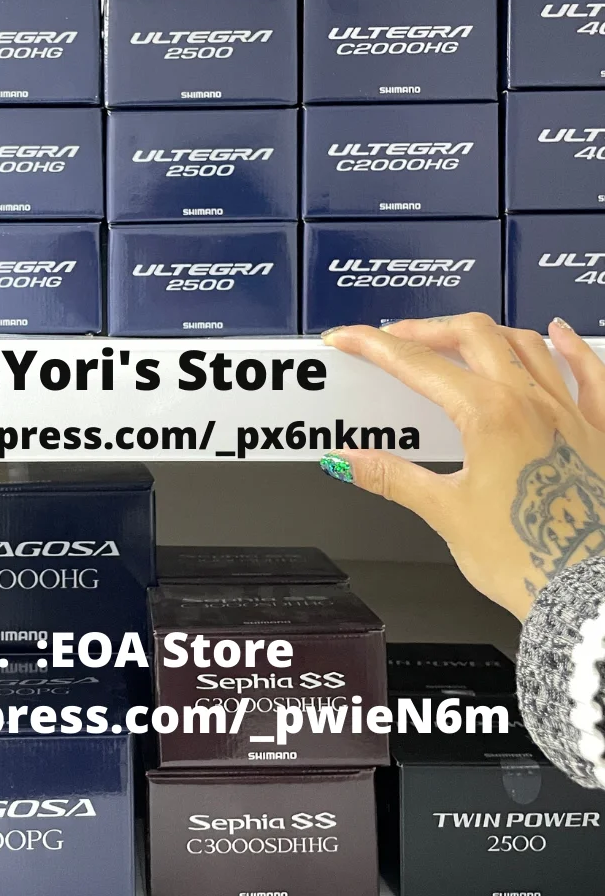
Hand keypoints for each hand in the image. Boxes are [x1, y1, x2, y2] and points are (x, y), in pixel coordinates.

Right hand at [320, 314, 604, 620]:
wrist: (588, 596)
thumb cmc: (530, 560)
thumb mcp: (445, 513)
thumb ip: (392, 478)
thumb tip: (346, 461)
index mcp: (490, 416)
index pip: (417, 365)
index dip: (373, 346)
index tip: (348, 339)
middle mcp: (533, 403)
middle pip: (474, 335)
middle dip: (427, 330)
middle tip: (394, 340)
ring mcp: (571, 414)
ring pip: (526, 344)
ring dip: (485, 333)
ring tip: (456, 338)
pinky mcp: (599, 434)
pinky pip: (591, 373)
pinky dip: (570, 347)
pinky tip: (558, 333)